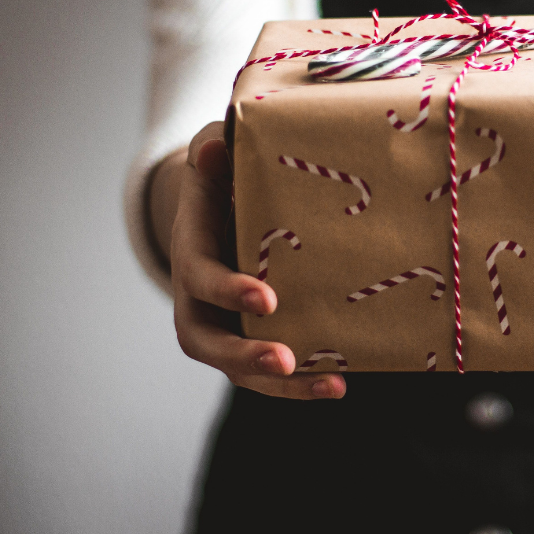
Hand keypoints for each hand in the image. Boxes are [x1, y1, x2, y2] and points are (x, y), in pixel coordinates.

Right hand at [169, 122, 346, 399]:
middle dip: (245, 354)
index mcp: (192, 253)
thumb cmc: (222, 179)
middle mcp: (199, 300)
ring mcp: (224, 324)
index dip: (229, 290)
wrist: (219, 208)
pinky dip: (301, 383)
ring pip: (239, 368)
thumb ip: (214, 152)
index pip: (201, 279)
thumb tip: (214, 148)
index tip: (268, 298)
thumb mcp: (215, 157)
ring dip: (282, 385)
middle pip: (207, 342)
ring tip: (331, 385)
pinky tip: (340, 383)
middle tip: (284, 360)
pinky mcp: (251, 337)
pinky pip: (268, 370)